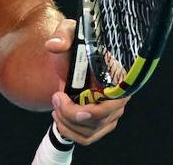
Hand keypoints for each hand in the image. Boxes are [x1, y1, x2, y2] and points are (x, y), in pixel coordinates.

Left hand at [44, 19, 129, 144]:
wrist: (66, 61)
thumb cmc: (72, 46)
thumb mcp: (68, 33)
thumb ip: (63, 35)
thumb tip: (54, 45)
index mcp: (117, 76)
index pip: (116, 102)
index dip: (97, 110)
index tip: (76, 109)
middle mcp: (119, 97)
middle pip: (100, 119)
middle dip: (72, 113)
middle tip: (56, 98)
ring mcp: (110, 113)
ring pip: (90, 131)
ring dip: (67, 122)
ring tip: (56, 104)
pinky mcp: (100, 124)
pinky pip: (87, 138)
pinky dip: (69, 131)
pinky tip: (59, 117)